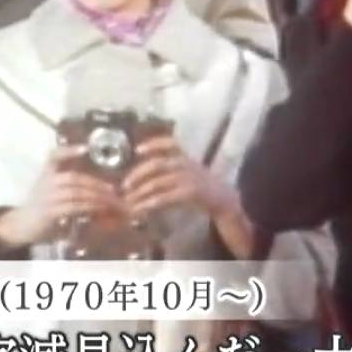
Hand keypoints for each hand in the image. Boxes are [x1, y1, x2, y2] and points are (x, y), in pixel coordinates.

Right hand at [0, 145, 124, 246]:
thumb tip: (94, 185)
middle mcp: (46, 182)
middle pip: (74, 178)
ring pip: (76, 192)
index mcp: (46, 174)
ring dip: (96, 196)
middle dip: (96, 183)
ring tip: (110, 201)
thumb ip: (67, 184)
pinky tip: (98, 209)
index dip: (68, 150)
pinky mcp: (50, 212)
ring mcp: (47, 197)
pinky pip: (73, 207)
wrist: (20, 225)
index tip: (85, 148)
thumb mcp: (48, 190)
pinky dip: (88, 207)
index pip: (54, 156)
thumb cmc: (38, 207)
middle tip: (112, 189)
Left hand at [121, 136, 238, 219]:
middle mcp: (188, 164)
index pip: (169, 143)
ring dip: (141, 192)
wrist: (226, 201)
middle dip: (138, 174)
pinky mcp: (192, 192)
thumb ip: (172, 170)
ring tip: (130, 201)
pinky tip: (143, 208)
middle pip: (157, 164)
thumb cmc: (203, 188)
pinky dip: (152, 202)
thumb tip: (144, 173)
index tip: (137, 150)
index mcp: (187, 157)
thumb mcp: (190, 172)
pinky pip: (167, 196)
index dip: (153, 144)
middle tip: (125, 186)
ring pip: (159, 182)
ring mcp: (190, 178)